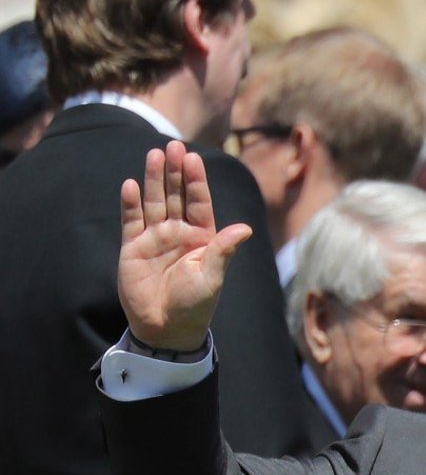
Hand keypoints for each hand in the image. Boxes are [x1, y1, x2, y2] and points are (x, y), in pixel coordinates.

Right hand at [118, 140, 251, 350]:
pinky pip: (132, 220)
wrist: (166, 329)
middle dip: (175, 171)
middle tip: (173, 145)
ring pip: (154, 202)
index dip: (196, 181)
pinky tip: (130, 185)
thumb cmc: (195, 305)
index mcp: (202, 239)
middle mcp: (179, 234)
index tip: (193, 158)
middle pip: (176, 195)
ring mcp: (155, 239)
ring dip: (153, 179)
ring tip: (154, 155)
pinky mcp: (134, 248)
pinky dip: (131, 203)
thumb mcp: (211, 277)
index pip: (199, 203)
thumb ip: (223, 250)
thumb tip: (245, 229)